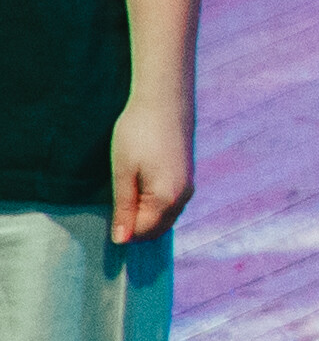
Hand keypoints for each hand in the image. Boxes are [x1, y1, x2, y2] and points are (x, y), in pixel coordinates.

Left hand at [108, 88, 190, 242]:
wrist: (165, 100)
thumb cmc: (138, 134)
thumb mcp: (123, 173)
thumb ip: (124, 208)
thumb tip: (121, 240)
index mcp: (166, 198)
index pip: (142, 232)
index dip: (122, 230)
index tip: (107, 213)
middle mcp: (183, 197)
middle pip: (157, 229)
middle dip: (135, 226)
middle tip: (115, 203)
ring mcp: (188, 187)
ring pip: (165, 217)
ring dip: (145, 215)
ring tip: (127, 191)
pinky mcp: (188, 177)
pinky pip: (172, 204)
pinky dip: (156, 206)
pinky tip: (141, 186)